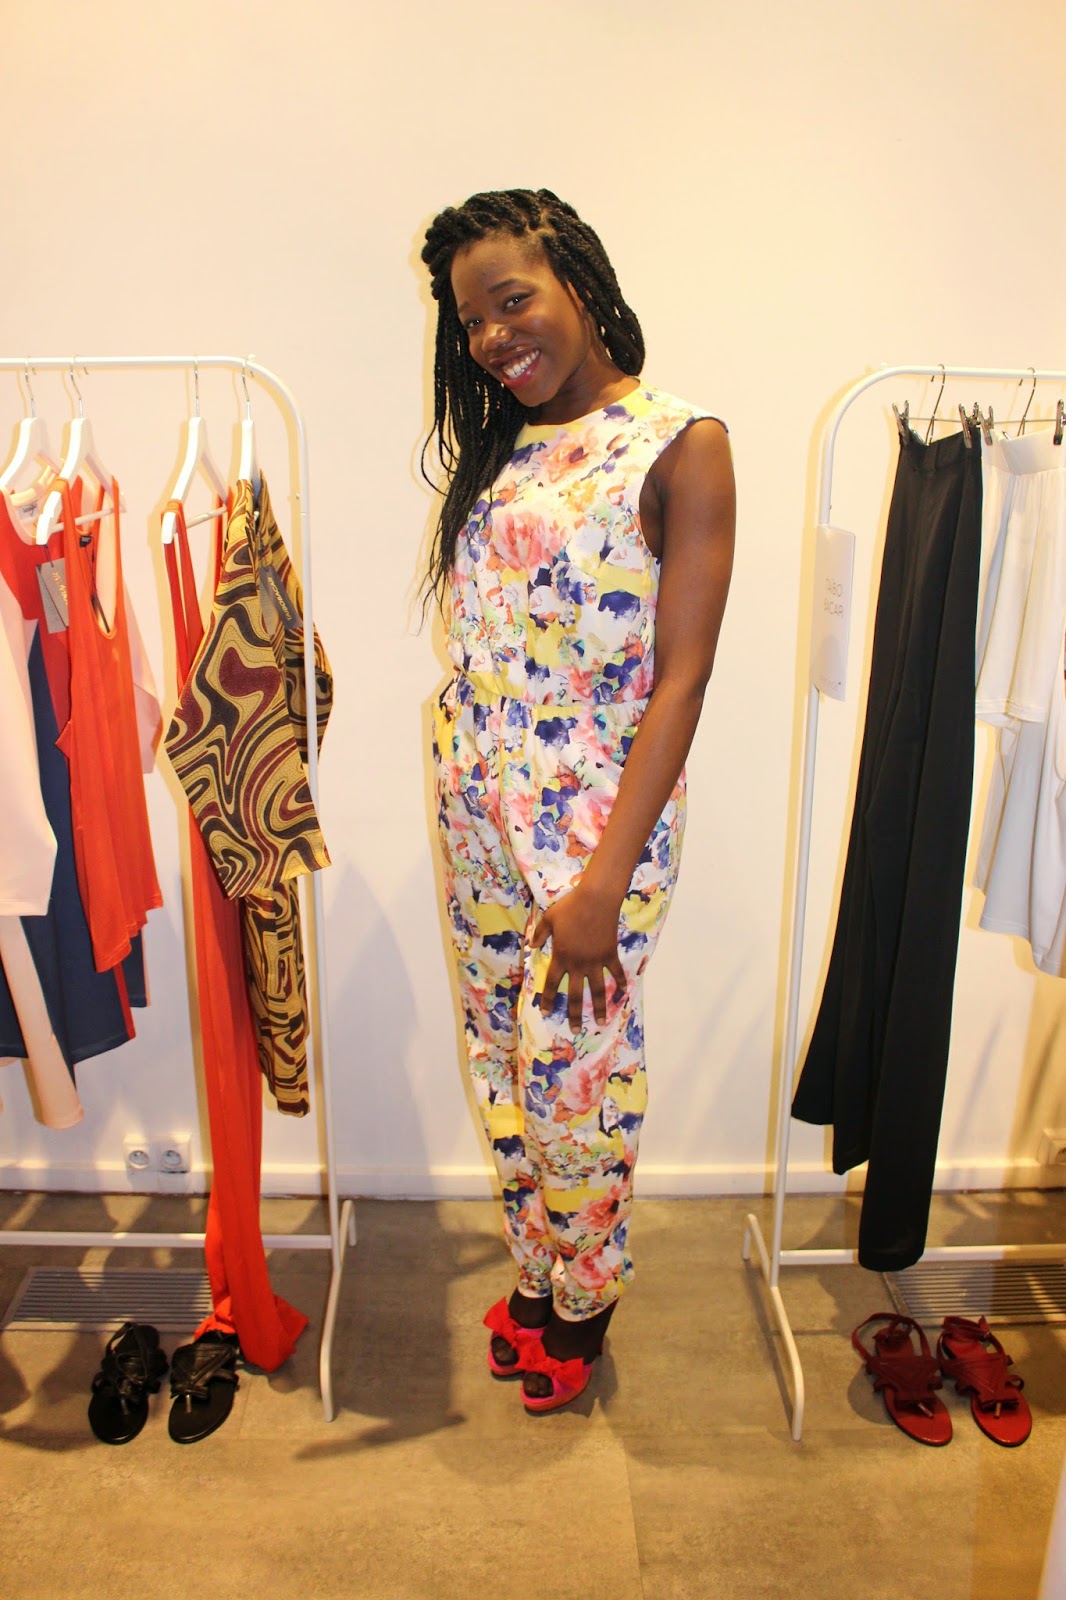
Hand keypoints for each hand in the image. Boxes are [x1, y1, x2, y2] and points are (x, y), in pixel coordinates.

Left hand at [531, 880, 626, 1033]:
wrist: (595, 900)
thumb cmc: (570, 907)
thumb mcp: (549, 919)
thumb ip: (540, 934)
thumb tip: (532, 946)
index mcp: (561, 957)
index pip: (551, 983)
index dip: (547, 998)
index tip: (545, 1011)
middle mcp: (578, 964)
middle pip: (574, 995)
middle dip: (573, 1014)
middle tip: (574, 1030)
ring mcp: (596, 962)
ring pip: (597, 991)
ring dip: (598, 1008)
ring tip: (599, 1022)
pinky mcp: (610, 955)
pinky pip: (616, 973)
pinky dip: (620, 983)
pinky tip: (622, 993)